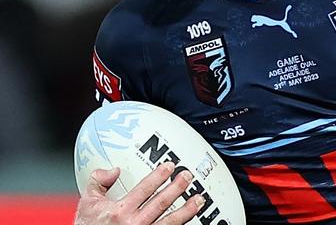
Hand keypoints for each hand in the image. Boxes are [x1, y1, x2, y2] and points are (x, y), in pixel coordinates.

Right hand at [74, 162, 204, 224]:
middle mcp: (132, 224)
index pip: (144, 189)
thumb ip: (98, 182)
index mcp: (119, 211)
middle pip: (161, 203)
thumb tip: (113, 169)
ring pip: (169, 222)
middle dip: (176, 188)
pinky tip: (189, 221)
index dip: (159, 176)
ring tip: (198, 200)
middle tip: (187, 176)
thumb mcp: (87, 205)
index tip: (169, 166)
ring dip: (186, 211)